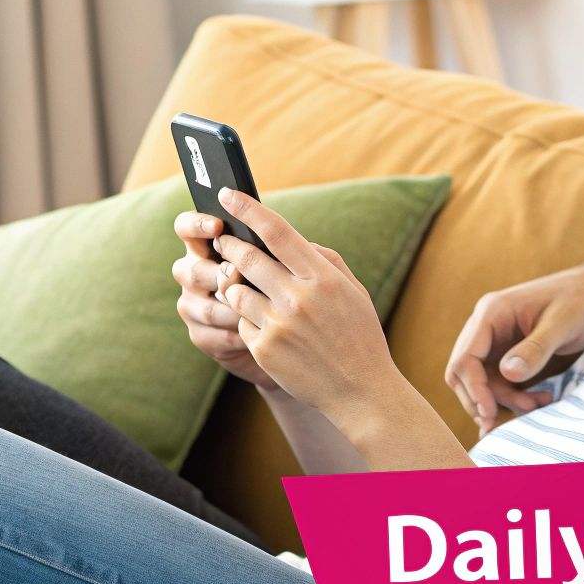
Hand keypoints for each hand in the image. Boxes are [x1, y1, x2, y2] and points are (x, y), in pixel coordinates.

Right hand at [171, 210, 278, 390]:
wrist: (282, 330)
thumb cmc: (283, 282)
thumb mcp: (282, 261)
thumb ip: (281, 247)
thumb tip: (289, 239)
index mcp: (205, 245)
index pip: (186, 226)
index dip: (197, 224)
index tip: (219, 225)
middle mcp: (191, 273)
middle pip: (191, 270)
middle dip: (219, 273)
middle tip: (241, 273)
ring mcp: (192, 306)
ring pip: (206, 307)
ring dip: (235, 308)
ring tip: (265, 308)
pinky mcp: (200, 336)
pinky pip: (214, 335)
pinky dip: (239, 333)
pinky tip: (262, 332)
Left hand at [210, 186, 402, 412]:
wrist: (361, 390)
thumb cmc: (358, 335)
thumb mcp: (353, 291)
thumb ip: (324, 259)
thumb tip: (291, 239)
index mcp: (322, 277)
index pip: (276, 231)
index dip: (247, 208)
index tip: (228, 193)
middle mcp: (297, 298)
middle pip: (246, 257)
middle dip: (229, 245)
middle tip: (222, 239)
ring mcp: (278, 325)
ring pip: (235, 291)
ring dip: (234, 284)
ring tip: (244, 286)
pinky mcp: (264, 349)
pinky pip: (241, 322)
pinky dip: (247, 319)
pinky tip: (265, 326)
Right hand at [445, 265, 583, 434]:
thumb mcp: (563, 324)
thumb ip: (536, 349)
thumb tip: (507, 373)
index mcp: (492, 313)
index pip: (465, 358)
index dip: (474, 389)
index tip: (491, 413)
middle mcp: (488, 328)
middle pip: (465, 375)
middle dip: (485, 400)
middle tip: (517, 414)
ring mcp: (499, 343)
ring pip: (483, 384)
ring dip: (505, 401)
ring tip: (539, 402)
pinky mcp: (512, 356)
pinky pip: (501, 385)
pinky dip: (515, 398)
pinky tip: (541, 399)